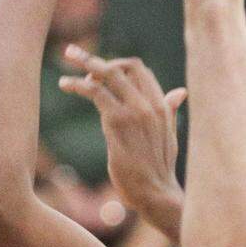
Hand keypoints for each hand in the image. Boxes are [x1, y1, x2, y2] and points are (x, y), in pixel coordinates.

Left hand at [57, 48, 185, 235]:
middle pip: (123, 66)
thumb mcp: (169, 135)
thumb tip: (180, 92)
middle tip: (73, 52)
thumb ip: (169, 111)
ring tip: (66, 59)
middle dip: (95, 57)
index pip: (139, 70)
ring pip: (107, 74)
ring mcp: (134, 111)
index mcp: (163, 105)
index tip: (99, 71)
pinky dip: (78, 84)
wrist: (156, 194)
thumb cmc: (160, 170)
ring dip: (84, 63)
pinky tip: (65, 85)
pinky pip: (96, 92)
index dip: (117, 66)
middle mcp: (150, 103)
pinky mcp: (117, 122)